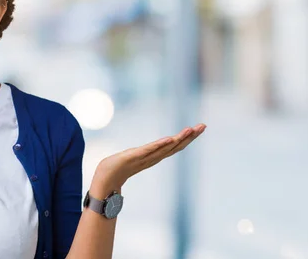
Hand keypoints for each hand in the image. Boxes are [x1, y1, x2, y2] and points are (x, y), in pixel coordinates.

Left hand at [90, 124, 206, 196]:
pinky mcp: (133, 157)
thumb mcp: (131, 158)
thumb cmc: (116, 169)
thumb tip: (146, 151)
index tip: (199, 128)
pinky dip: (160, 145)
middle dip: (190, 136)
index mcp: (153, 157)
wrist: (104, 180)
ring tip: (191, 129)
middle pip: (175, 146)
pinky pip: (149, 150)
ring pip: (165, 147)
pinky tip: (170, 139)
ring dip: (179, 138)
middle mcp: (152, 158)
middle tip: (203, 126)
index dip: (187, 138)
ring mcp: (144, 158)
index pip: (173, 146)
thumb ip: (140, 156)